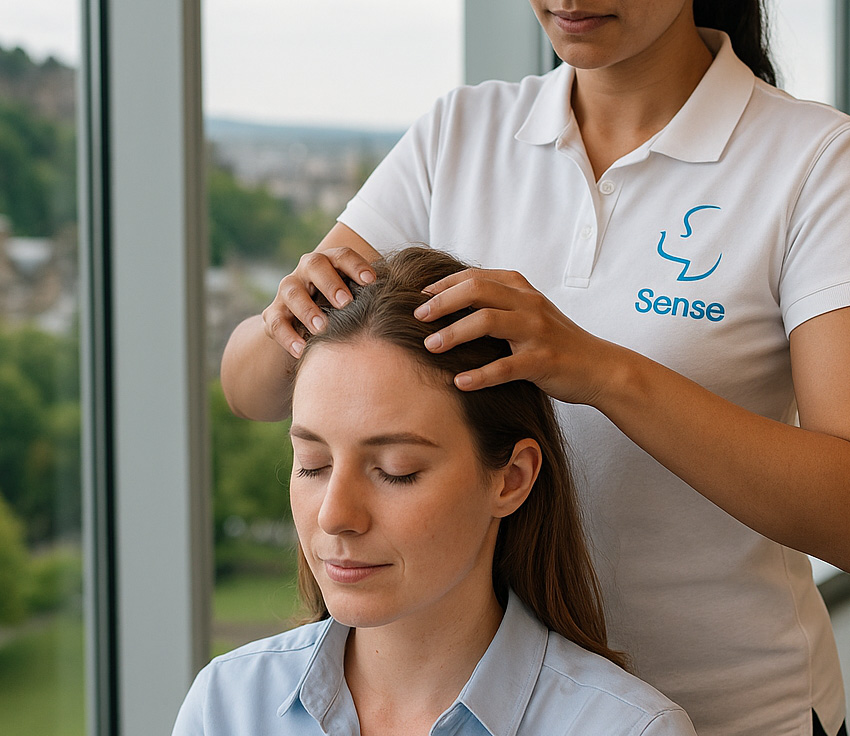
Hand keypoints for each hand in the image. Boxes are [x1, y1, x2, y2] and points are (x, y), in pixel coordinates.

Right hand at [263, 247, 375, 357]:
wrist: (308, 326)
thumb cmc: (345, 310)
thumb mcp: (358, 299)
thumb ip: (376, 297)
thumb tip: (410, 304)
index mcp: (330, 262)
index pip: (342, 255)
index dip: (356, 266)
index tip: (372, 282)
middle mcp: (306, 271)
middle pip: (314, 265)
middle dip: (330, 283)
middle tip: (345, 303)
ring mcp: (287, 291)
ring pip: (292, 292)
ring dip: (307, 309)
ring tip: (322, 328)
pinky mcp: (273, 315)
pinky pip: (276, 323)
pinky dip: (288, 337)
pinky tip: (301, 350)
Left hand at [414, 268, 619, 405]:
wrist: (598, 367)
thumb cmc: (556, 341)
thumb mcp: (529, 313)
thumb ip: (499, 303)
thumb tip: (451, 304)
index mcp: (522, 290)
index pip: (476, 277)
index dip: (444, 284)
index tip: (419, 295)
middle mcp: (528, 305)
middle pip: (477, 291)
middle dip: (442, 302)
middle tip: (417, 317)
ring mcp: (536, 332)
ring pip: (487, 322)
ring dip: (453, 334)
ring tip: (430, 347)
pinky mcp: (542, 361)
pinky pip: (505, 367)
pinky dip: (479, 375)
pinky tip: (459, 382)